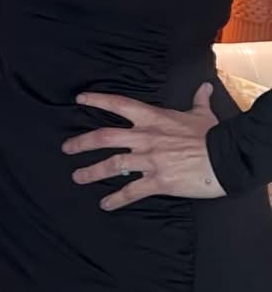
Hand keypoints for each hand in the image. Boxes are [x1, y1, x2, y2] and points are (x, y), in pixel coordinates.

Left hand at [62, 84, 224, 209]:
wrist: (226, 158)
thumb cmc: (213, 136)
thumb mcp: (202, 115)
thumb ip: (198, 100)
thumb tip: (204, 87)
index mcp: (153, 119)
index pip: (119, 105)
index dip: (98, 100)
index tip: (80, 99)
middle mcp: (146, 138)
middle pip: (105, 137)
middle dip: (82, 143)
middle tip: (66, 148)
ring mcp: (150, 161)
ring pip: (112, 165)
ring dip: (92, 172)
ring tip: (77, 176)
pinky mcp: (159, 182)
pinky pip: (132, 191)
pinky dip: (116, 199)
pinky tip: (105, 204)